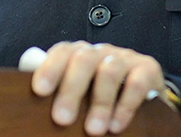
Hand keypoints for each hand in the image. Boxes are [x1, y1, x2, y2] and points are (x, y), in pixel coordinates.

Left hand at [26, 41, 165, 134]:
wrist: (145, 95)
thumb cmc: (100, 95)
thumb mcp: (79, 94)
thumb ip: (59, 94)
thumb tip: (32, 110)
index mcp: (78, 54)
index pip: (61, 52)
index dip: (49, 68)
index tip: (39, 90)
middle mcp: (100, 51)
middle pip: (82, 60)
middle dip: (71, 91)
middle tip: (62, 119)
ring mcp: (124, 58)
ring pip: (109, 71)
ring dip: (99, 103)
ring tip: (93, 130)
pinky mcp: (148, 69)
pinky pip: (136, 84)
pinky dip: (125, 106)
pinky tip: (116, 125)